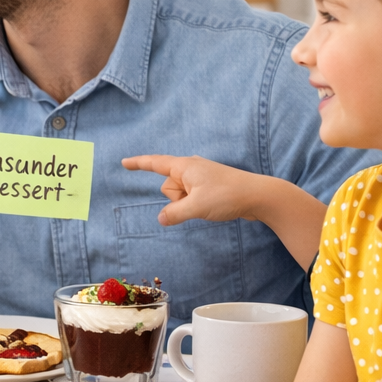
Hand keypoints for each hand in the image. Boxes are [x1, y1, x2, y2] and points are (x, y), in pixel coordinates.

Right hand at [122, 154, 269, 225]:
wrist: (258, 196)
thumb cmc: (227, 196)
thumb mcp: (195, 207)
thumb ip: (173, 213)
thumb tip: (161, 218)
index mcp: (184, 166)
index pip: (155, 163)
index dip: (138, 164)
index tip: (123, 163)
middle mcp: (191, 168)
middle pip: (167, 187)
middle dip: (175, 199)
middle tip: (198, 202)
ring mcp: (200, 178)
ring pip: (179, 195)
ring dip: (187, 204)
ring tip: (208, 204)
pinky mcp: (209, 187)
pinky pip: (191, 198)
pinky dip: (195, 205)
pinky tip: (211, 207)